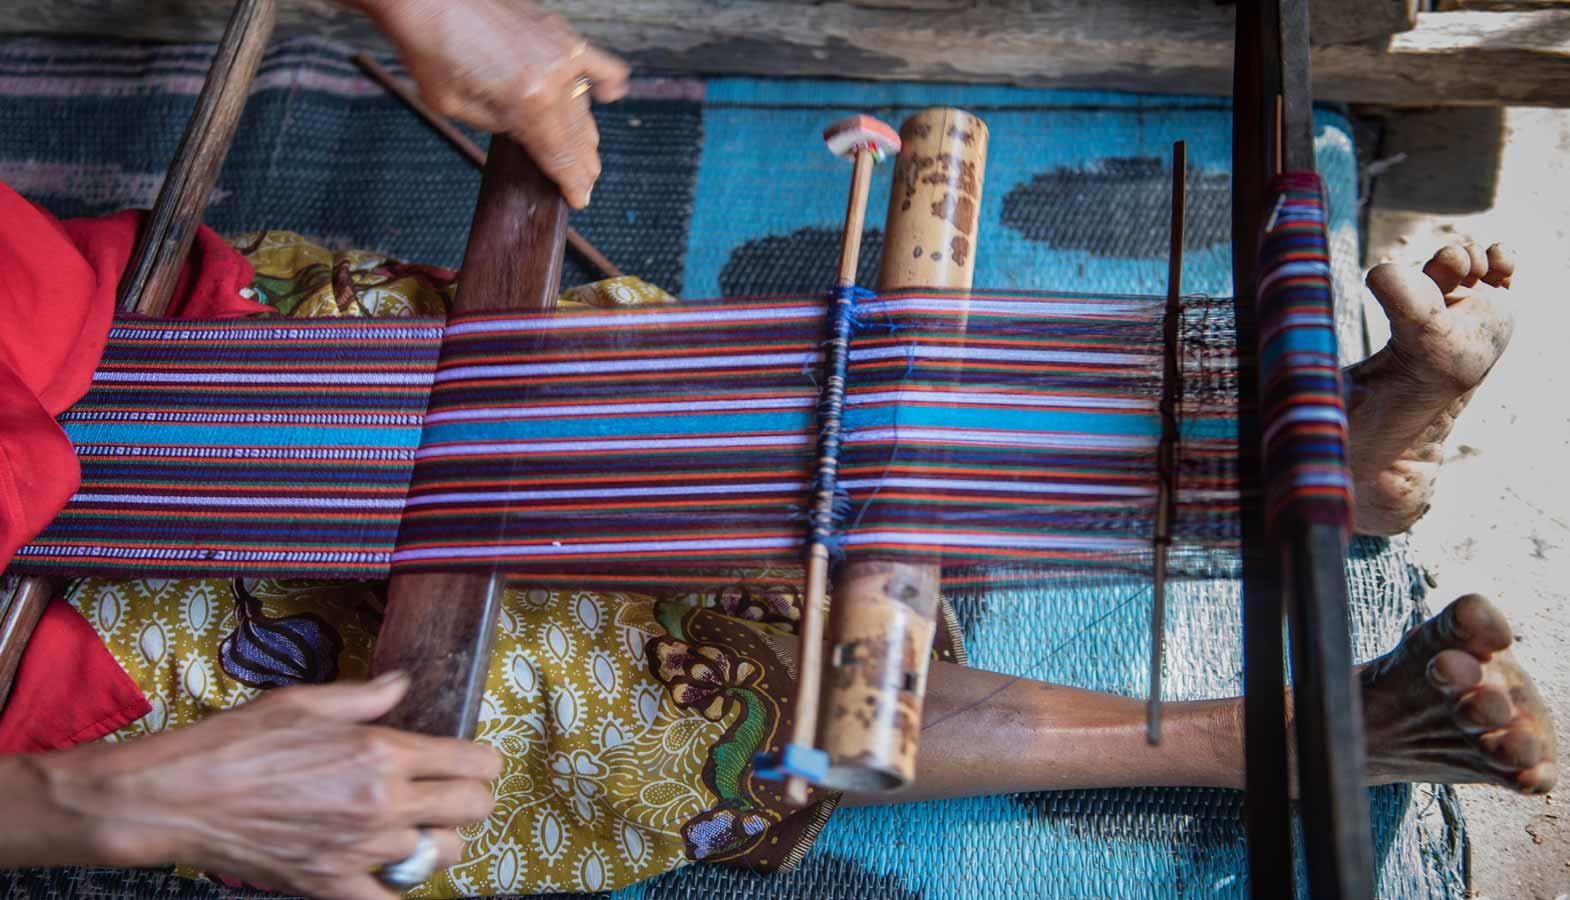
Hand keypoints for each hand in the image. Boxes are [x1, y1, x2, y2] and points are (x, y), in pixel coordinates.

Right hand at [45, 671, 501, 899]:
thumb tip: (402, 684)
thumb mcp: (307, 701)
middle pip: (473, 810)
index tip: (471, 762)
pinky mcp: (331, 884)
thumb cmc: (239, 743)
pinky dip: (396, 886)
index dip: (482, 762)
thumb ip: (367, 696)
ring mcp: (360, 849)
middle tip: (448, 795)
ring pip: (442, 856)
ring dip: (437, 842)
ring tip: (415, 829)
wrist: (182, 797)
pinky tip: (385, 867)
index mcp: (383, 752)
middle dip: (470, 800)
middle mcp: (383, 802)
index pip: (474, 764)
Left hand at [355, 0, 628, 207]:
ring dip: (586, 134)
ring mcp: (561, 51)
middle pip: (580, 136)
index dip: (572, 184)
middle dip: (583, 165)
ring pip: (586, 107)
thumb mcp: (456, 108)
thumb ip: (501, 127)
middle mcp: (554, 77)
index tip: (579, 199)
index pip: (561, 156)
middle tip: (584, 182)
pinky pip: (598, 63)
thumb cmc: (430, 48)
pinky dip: (607, 83)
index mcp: (529, 101)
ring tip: (586, 152)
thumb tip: (528, 136)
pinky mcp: (558, 30)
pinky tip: (608, 96)